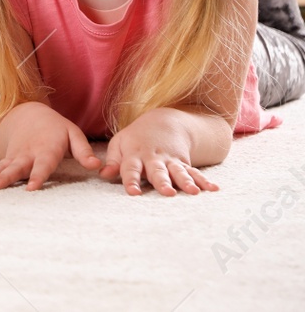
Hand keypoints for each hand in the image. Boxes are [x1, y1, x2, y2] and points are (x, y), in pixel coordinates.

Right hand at [0, 101, 100, 190]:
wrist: (30, 114)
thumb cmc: (56, 128)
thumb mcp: (73, 134)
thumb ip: (83, 150)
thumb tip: (96, 166)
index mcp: (46, 148)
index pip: (43, 164)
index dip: (37, 176)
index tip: (30, 187)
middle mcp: (27, 153)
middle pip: (16, 167)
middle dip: (5, 177)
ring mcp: (14, 156)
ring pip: (1, 167)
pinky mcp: (7, 159)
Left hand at [99, 110, 218, 195]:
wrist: (164, 122)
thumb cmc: (135, 138)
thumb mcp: (119, 144)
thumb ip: (112, 161)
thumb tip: (103, 175)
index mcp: (135, 154)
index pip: (131, 168)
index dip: (130, 180)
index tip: (133, 192)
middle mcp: (154, 158)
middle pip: (158, 171)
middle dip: (162, 182)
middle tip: (167, 192)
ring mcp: (171, 161)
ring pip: (179, 172)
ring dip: (186, 182)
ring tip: (193, 192)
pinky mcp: (185, 163)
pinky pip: (195, 172)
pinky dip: (204, 181)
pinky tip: (214, 189)